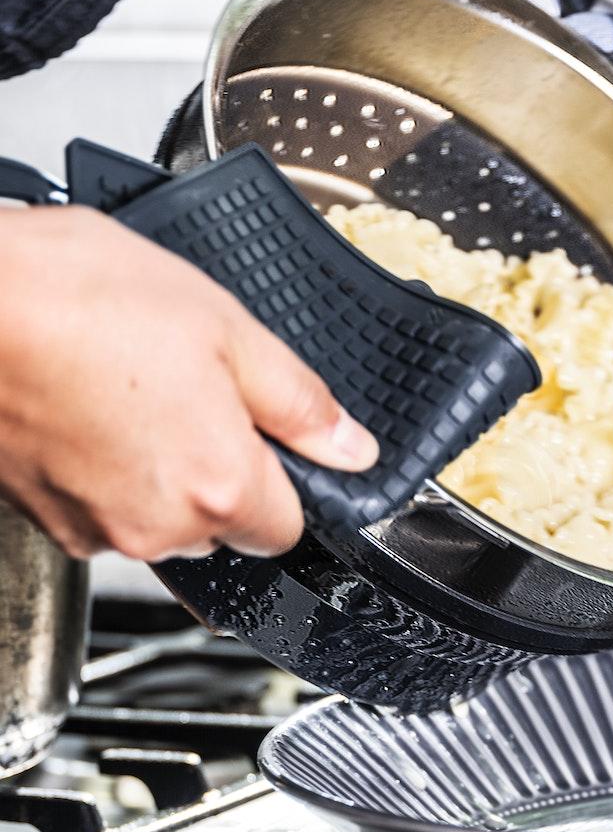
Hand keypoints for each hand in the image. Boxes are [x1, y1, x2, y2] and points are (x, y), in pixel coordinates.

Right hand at [0, 207, 377, 560]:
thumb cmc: (75, 300)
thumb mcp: (227, 330)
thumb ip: (301, 403)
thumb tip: (351, 447)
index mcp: (218, 489)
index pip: (287, 531)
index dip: (286, 483)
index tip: (267, 442)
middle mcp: (156, 527)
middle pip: (224, 528)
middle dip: (223, 474)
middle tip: (196, 396)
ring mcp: (92, 529)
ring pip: (162, 521)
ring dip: (164, 472)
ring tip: (135, 393)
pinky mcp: (43, 517)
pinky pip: (104, 511)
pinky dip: (109, 473)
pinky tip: (93, 409)